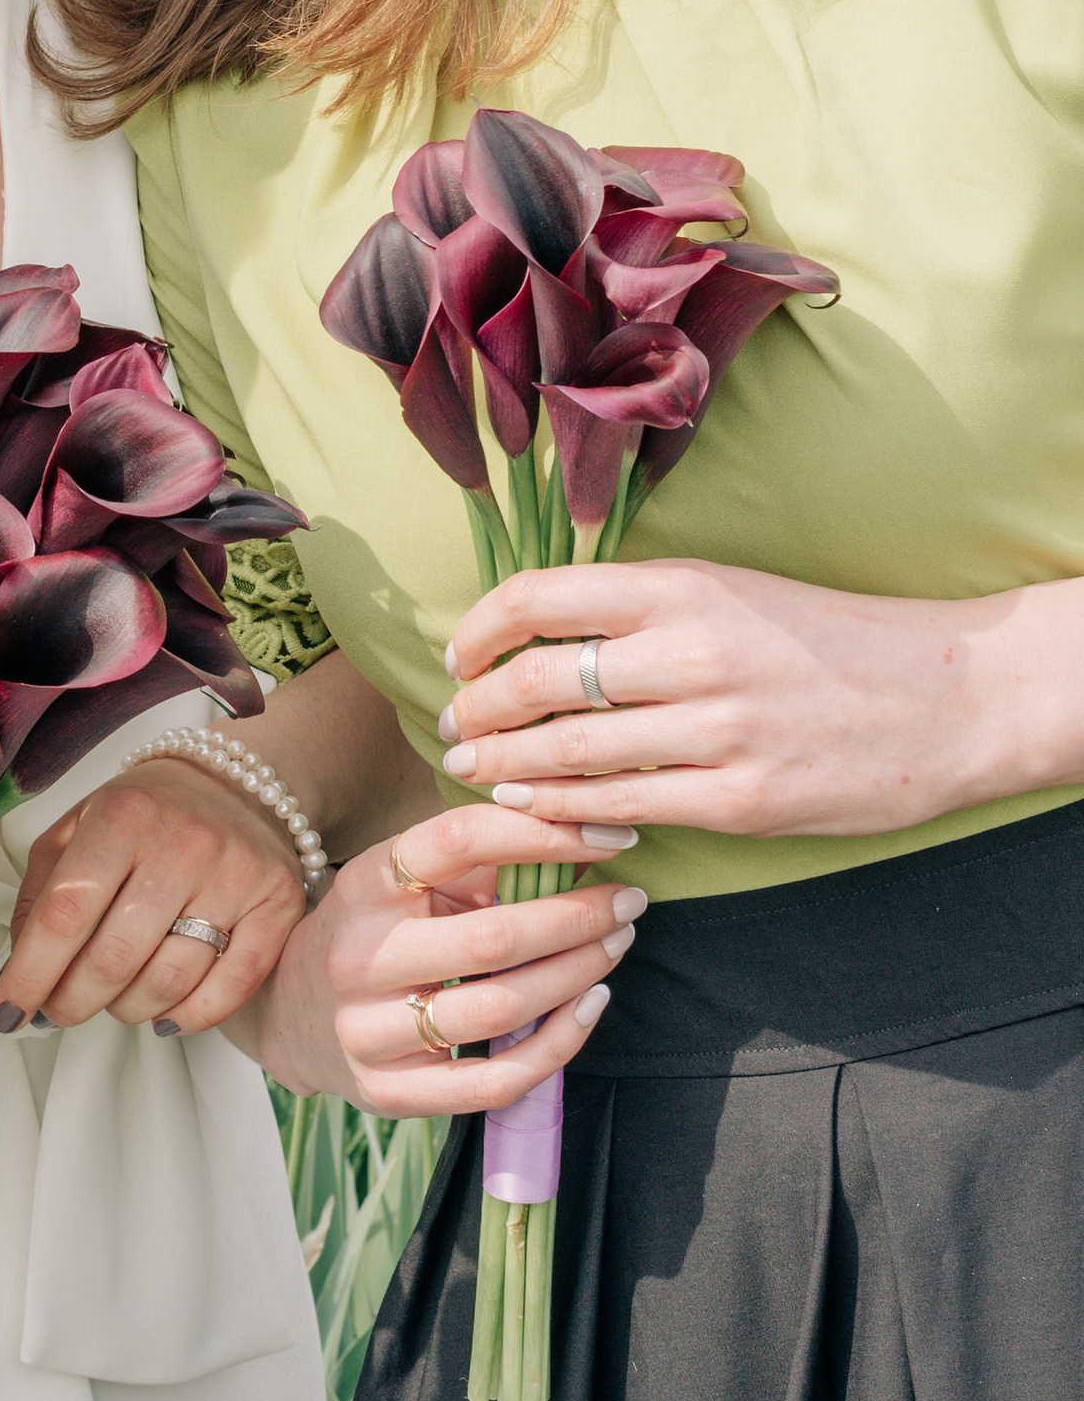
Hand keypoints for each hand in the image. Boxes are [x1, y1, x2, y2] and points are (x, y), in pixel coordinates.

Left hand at [0, 759, 306, 1038]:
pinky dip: (189, 1016)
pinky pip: (230, 987)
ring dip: (127, 1010)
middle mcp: (183, 844)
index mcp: (122, 817)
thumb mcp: (75, 829)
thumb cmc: (144, 814)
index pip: (64, 916)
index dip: (30, 976)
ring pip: (169, 981)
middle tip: (58, 1012)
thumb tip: (18, 972)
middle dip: (72, 1002)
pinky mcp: (277, 905)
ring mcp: (236, 875)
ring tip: (112, 1002)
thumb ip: (39, 894)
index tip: (8, 1011)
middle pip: (114, 958)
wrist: (234, 783)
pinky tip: (164, 1015)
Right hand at [251, 803, 643, 1116]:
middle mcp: (358, 958)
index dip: (544, 831)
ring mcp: (367, 1032)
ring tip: (613, 946)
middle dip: (580, 917)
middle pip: (494, 937)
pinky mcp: (387, 1092)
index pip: (457, 839)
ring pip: (500, 1008)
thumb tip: (583, 843)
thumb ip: (479, 863)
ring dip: (577, 974)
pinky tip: (587, 1009)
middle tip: (627, 901)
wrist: (289, 1014)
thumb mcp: (403, 882)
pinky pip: (494, 1081)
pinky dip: (557, 1045)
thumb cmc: (374, 934)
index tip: (610, 835)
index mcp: (364, 886)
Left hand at [438, 557, 1040, 839]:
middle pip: (537, 682)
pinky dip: (567, 813)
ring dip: (504, 769)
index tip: (459, 659)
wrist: (948, 695)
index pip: (538, 598)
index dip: (478, 633)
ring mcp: (718, 731)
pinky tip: (542, 811)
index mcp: (683, 588)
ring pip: (568, 754)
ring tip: (477, 774)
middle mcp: (694, 653)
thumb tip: (536, 631)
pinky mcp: (740, 800)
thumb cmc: (826, 640)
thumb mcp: (731, 592)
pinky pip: (622, 811)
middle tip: (453, 730)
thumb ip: (640, 608)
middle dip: (476, 712)